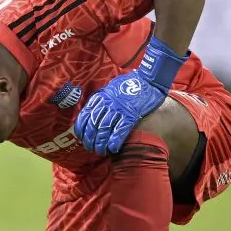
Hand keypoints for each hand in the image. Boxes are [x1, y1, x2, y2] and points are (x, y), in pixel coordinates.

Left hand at [75, 36, 187, 154]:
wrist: (150, 79)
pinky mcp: (131, 114)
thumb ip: (102, 100)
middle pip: (93, 125)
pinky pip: (120, 130)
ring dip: (101, 143)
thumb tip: (95, 113)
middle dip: (90, 139)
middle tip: (91, 148)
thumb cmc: (131, 84)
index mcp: (101, 97)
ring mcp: (119, 109)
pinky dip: (114, 141)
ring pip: (104, 129)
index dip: (81, 129)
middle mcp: (107, 103)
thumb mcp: (111, 88)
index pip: (85, 115)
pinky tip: (112, 149)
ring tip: (100, 151)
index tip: (81, 138)